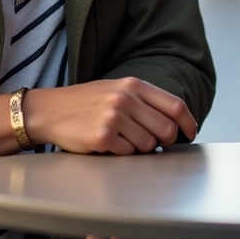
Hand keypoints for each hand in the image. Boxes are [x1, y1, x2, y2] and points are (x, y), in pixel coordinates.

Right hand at [24, 77, 196, 155]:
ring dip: (140, 148)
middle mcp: (126, 98)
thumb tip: (175, 123)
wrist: (49, 110)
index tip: (190, 134)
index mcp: (134, 84)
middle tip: (154, 144)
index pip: (175, 105)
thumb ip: (145, 101)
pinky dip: (122, 153)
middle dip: (165, 141)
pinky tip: (109, 144)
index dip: (188, 123)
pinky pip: (128, 154)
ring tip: (122, 139)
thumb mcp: (117, 89)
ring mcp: (114, 117)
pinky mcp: (102, 136)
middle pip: (166, 129)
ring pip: (149, 145)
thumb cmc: (86, 102)